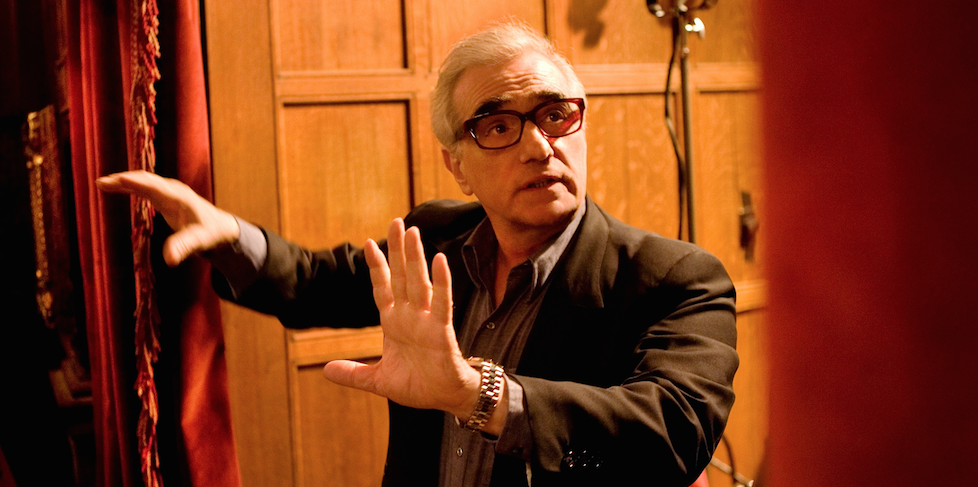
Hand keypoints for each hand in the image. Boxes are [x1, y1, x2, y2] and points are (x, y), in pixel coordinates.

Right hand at [96, 170, 239, 265]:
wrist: (221, 227)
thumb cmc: (211, 234)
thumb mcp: (199, 242)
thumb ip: (184, 247)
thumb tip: (169, 260)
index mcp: (180, 198)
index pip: (155, 186)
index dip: (136, 183)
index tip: (118, 179)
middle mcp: (173, 190)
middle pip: (146, 180)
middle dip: (124, 180)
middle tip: (101, 183)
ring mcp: (169, 192)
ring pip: (143, 182)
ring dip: (124, 181)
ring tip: (102, 184)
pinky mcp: (165, 197)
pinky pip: (144, 188)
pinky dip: (130, 186)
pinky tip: (117, 188)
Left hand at [322, 219, 483, 417]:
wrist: (445, 399)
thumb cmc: (419, 385)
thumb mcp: (378, 381)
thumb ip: (354, 374)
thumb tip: (326, 370)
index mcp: (394, 323)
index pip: (383, 288)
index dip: (376, 267)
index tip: (368, 243)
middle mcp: (410, 316)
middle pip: (401, 276)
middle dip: (397, 250)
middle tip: (396, 222)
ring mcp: (426, 320)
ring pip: (419, 283)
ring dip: (415, 258)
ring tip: (412, 233)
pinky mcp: (442, 330)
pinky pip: (442, 302)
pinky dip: (441, 282)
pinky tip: (439, 261)